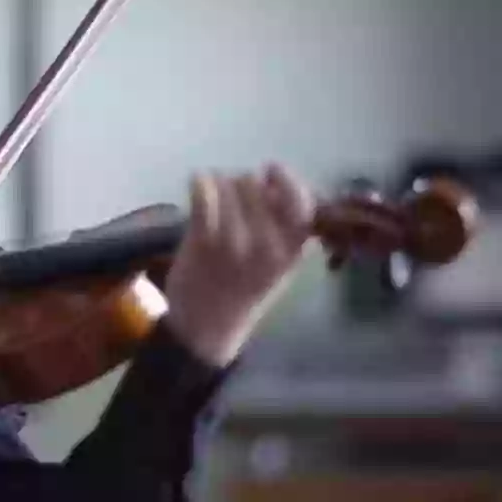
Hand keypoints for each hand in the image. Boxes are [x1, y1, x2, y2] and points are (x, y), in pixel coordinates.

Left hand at [164, 163, 314, 366]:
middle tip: (233, 196)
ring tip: (214, 199)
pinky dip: (200, 182)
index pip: (302, 203)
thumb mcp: (279, 265)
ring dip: (219, 183)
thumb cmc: (243, 291)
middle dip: (242, 183)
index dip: (286, 180)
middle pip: (255, 184)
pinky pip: (203, 191)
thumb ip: (284, 227)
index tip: (271, 172)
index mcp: (292, 252)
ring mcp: (235, 242)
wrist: (205, 329)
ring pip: (227, 184)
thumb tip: (273, 181)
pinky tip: (199, 186)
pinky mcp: (203, 240)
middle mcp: (268, 245)